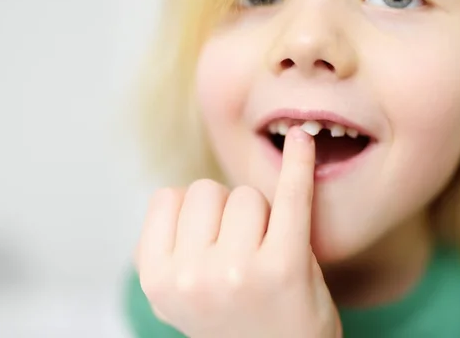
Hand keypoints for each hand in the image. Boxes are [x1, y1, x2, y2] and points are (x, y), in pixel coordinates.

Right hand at [135, 126, 340, 337]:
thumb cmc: (235, 322)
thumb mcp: (178, 297)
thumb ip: (161, 251)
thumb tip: (174, 195)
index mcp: (155, 280)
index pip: (169, 197)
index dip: (196, 213)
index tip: (212, 243)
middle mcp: (188, 279)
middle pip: (207, 190)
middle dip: (228, 212)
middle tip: (244, 255)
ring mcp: (236, 273)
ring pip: (246, 193)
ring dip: (260, 215)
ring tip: (266, 256)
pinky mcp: (283, 266)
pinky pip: (290, 195)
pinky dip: (299, 163)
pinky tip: (304, 140)